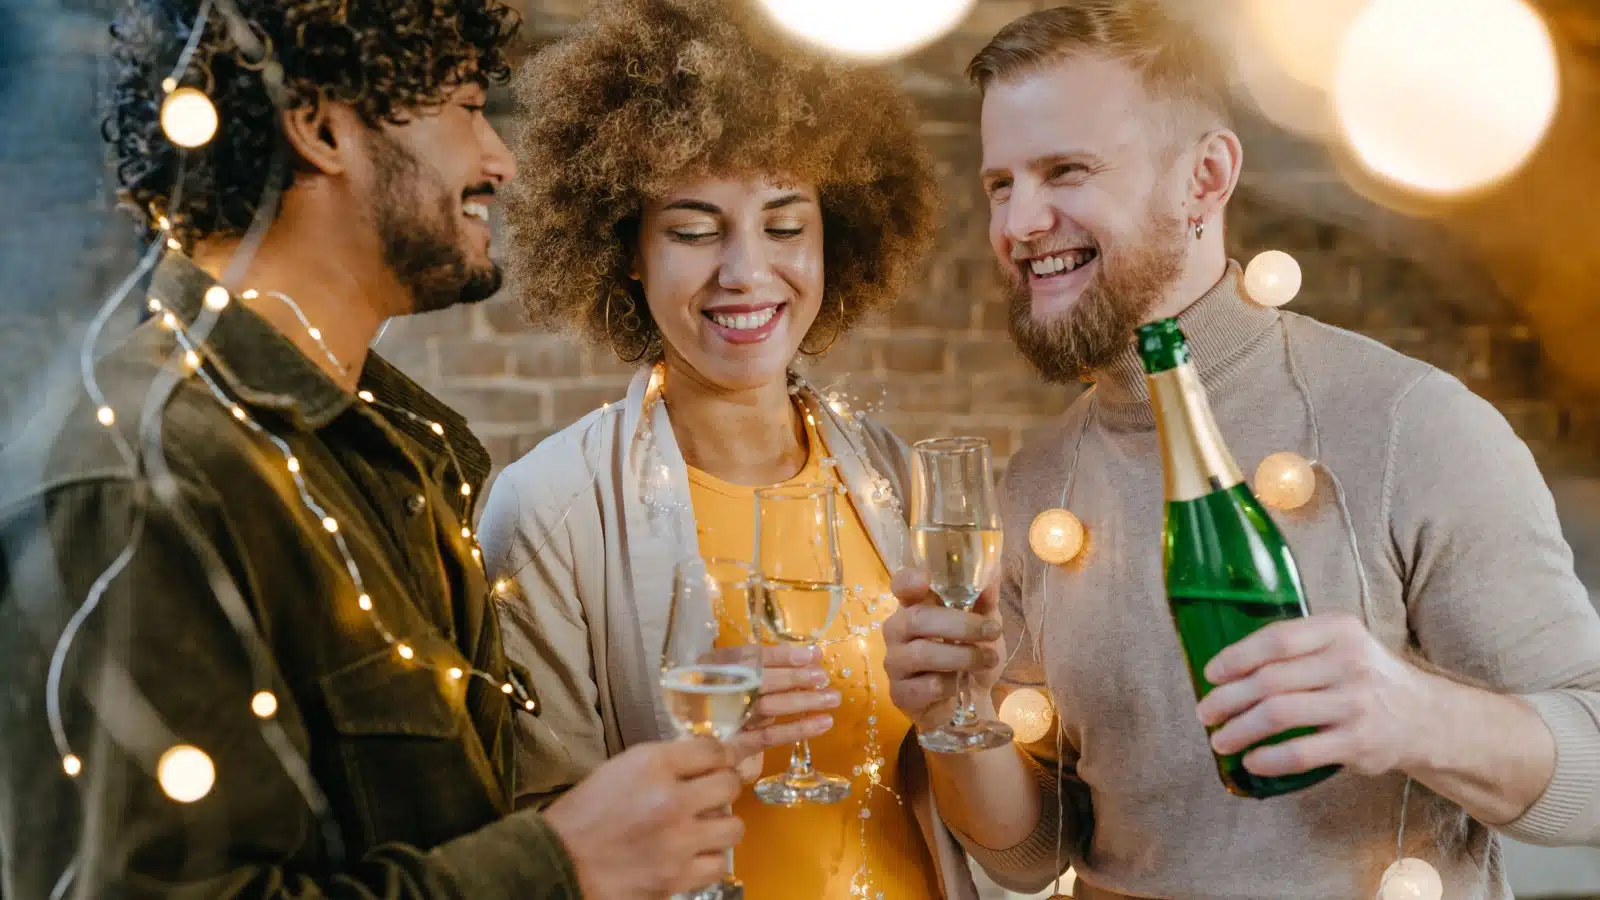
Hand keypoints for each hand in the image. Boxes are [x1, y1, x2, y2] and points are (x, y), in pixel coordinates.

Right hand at [544, 737, 743, 899]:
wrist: (558, 862)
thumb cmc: (584, 813)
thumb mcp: (620, 769)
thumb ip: (664, 763)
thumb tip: (705, 762)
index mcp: (652, 765)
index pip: (713, 751)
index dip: (729, 754)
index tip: (732, 758)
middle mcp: (671, 799)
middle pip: (729, 785)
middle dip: (724, 787)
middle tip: (712, 794)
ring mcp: (678, 842)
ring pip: (734, 827)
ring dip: (722, 825)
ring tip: (704, 827)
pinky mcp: (677, 878)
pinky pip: (719, 864)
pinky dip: (709, 859)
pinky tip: (694, 854)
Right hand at [725, 644, 837, 781]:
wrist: (685, 742)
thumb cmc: (714, 699)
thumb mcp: (729, 674)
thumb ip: (764, 664)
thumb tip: (811, 656)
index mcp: (712, 667)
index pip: (748, 656)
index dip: (782, 655)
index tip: (812, 655)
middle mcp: (716, 691)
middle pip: (759, 681)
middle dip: (794, 678)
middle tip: (823, 677)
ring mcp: (726, 719)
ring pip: (768, 707)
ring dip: (802, 702)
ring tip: (832, 698)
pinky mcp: (736, 744)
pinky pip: (770, 736)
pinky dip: (798, 729)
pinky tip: (823, 724)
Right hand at [883, 567, 1004, 732]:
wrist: (965, 701)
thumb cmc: (969, 653)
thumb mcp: (983, 624)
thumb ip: (985, 600)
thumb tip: (994, 570)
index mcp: (914, 606)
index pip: (901, 586)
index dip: (908, 580)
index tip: (925, 578)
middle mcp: (897, 630)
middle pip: (917, 618)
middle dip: (960, 624)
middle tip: (992, 630)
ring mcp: (894, 662)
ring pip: (923, 654)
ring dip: (964, 656)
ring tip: (989, 659)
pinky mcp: (900, 693)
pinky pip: (927, 686)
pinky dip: (952, 685)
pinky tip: (961, 685)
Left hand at [1196, 613, 1430, 778]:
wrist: (1425, 717)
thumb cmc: (1365, 677)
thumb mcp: (1341, 644)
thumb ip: (1296, 646)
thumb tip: (1227, 668)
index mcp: (1339, 630)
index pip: (1276, 640)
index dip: (1235, 658)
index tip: (1210, 674)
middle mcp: (1349, 663)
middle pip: (1270, 680)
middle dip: (1227, 699)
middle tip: (1205, 713)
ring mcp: (1356, 704)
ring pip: (1279, 715)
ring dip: (1239, 730)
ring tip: (1220, 740)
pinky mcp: (1359, 743)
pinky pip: (1300, 753)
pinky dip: (1268, 759)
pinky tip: (1251, 761)